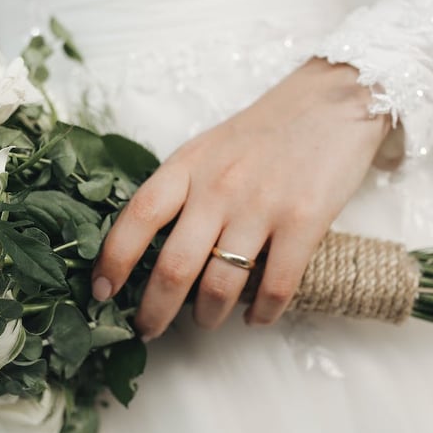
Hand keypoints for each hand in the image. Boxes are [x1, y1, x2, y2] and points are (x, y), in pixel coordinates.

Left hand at [91, 58, 390, 339]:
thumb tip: (151, 247)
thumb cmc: (263, 132)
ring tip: (206, 322)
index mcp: (187, 167)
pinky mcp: (303, 221)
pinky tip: (256, 317)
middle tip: (148, 330)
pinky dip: (263, 313)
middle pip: (174, 265)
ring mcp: (260, 205)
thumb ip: (180, 189)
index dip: (113, 259)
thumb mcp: (207, 148)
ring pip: (221, 284)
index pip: (138, 217)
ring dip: (208, 317)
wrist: (332, 101)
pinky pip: (275, 286)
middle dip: (154, 310)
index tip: (101, 292)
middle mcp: (217, 188)